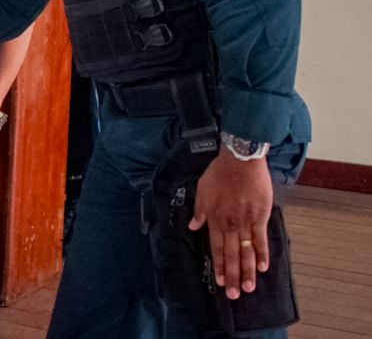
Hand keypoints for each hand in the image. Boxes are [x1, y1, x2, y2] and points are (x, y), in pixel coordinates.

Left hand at [188, 149, 272, 299]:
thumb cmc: (219, 174)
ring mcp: (246, 222)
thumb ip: (199, 212)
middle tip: (233, 295)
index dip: (219, 266)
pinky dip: (262, 253)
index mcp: (215, 219)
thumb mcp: (202, 191)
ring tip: (248, 288)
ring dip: (248, 271)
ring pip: (246, 251)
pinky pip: (261, 239)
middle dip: (232, 276)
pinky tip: (263, 267)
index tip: (219, 282)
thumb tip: (194, 226)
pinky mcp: (260, 216)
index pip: (217, 248)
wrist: (239, 162)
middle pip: (231, 255)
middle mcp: (230, 224)